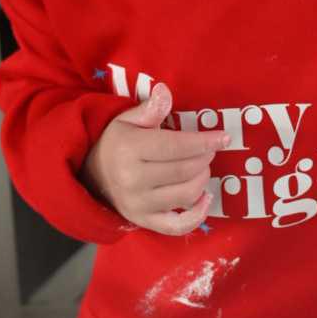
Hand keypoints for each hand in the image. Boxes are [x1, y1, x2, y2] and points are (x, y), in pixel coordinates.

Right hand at [81, 81, 228, 235]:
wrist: (92, 176)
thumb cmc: (116, 143)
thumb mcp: (126, 120)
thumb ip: (149, 109)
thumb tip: (165, 91)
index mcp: (129, 150)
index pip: (175, 147)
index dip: (204, 142)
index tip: (223, 137)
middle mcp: (133, 180)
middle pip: (184, 170)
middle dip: (204, 158)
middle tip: (208, 150)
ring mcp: (139, 204)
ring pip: (186, 195)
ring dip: (203, 179)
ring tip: (202, 167)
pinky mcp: (144, 221)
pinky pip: (177, 226)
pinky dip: (197, 215)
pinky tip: (205, 199)